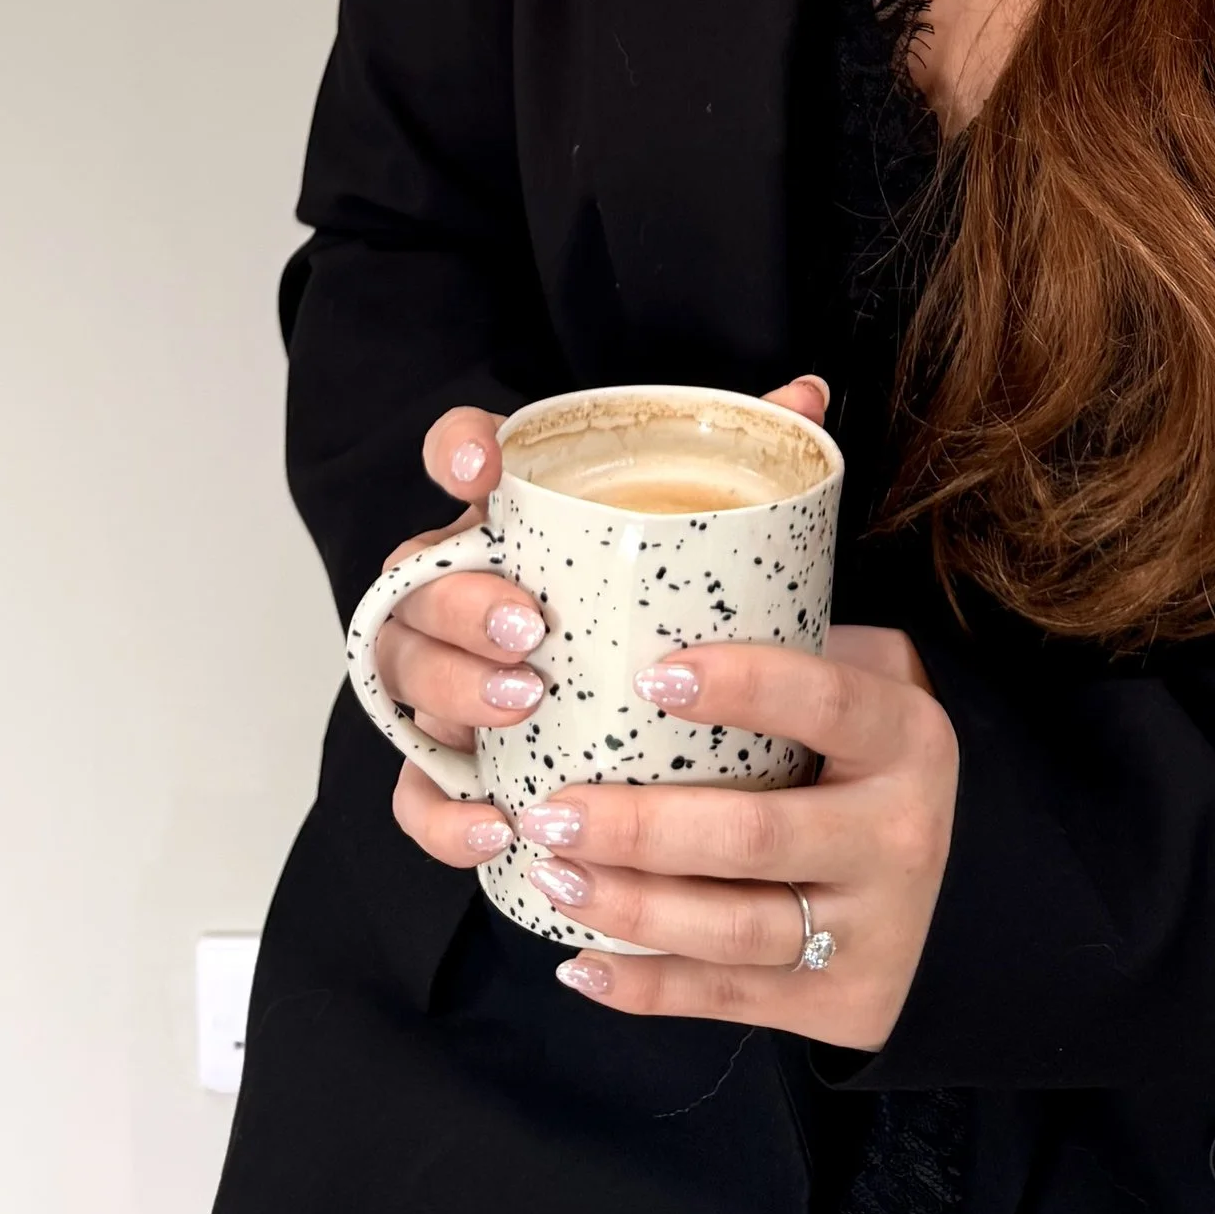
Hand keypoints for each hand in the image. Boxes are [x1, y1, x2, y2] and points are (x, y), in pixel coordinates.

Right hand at [382, 380, 838, 872]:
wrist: (644, 730)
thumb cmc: (661, 613)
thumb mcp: (700, 542)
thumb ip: (743, 464)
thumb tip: (809, 394)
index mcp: (513, 520)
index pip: (460, 455)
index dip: (458, 450)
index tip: (489, 469)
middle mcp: (461, 589)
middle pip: (421, 578)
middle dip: (463, 600)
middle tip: (533, 628)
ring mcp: (442, 676)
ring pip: (406, 671)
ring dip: (455, 687)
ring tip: (526, 704)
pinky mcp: (446, 765)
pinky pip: (417, 790)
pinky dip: (446, 811)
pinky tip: (499, 820)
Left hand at [524, 624, 957, 1052]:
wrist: (968, 890)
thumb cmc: (870, 761)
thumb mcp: (870, 687)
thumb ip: (793, 647)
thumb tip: (650, 613)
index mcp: (908, 740)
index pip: (825, 704)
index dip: (742, 686)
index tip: (650, 677)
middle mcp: (900, 837)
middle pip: (754, 836)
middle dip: (639, 827)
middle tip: (550, 812)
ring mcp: (872, 931)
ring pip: (731, 929)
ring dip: (628, 907)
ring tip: (551, 874)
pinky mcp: (840, 1004)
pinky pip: (726, 999)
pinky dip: (643, 987)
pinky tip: (577, 961)